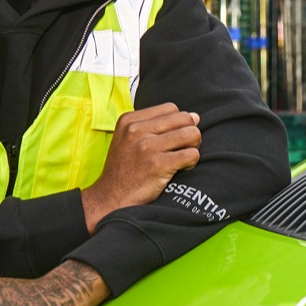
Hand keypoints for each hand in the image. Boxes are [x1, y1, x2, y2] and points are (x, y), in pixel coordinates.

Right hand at [81, 102, 201, 231]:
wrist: (111, 198)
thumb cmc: (124, 169)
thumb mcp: (129, 139)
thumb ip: (157, 126)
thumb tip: (195, 116)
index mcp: (130, 120)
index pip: (171, 108)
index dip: (179, 122)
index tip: (173, 138)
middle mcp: (137, 130)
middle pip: (184, 119)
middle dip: (190, 133)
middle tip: (183, 148)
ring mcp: (147, 147)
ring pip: (192, 134)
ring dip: (193, 147)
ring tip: (183, 158)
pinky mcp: (158, 165)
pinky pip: (192, 154)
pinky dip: (192, 162)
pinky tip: (182, 168)